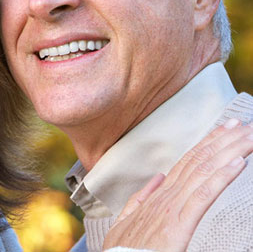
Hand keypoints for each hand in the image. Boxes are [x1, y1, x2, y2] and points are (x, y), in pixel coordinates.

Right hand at [103, 119, 252, 250]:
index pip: (188, 162)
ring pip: (203, 172)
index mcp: (159, 195)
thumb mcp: (127, 219)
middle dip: (222, 141)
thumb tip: (158, 178)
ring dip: (228, 152)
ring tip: (246, 136)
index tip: (223, 129)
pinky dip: (222, 178)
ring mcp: (172, 208)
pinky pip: (203, 196)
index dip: (207, 144)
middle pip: (198, 162)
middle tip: (242, 124)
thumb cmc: (123, 250)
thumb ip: (141, 198)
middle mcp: (167, 196)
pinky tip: (237, 164)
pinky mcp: (178, 225)